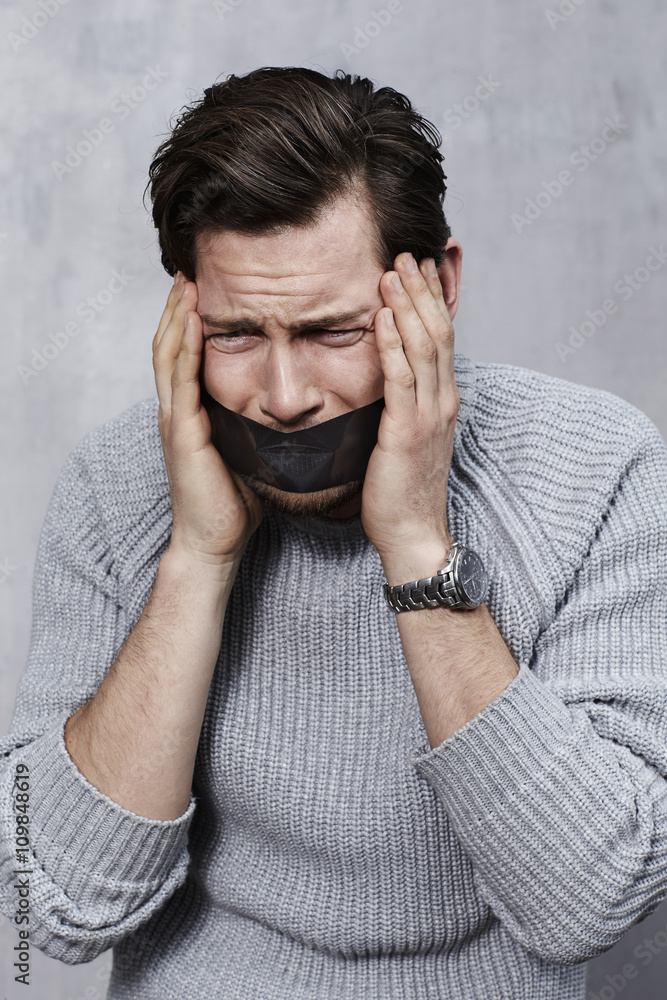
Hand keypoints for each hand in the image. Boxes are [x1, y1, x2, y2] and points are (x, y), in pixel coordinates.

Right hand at [152, 272, 263, 567]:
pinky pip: (181, 381)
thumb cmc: (234, 502)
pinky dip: (185, 348)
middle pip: (172, 344)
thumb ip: (257, 425)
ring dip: (177, 316)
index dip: (192, 320)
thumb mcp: (249, 451)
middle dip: (179, 307)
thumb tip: (289, 408)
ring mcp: (177, 419)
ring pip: (169, 355)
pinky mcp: (183, 432)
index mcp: (193, 412)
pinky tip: (193, 323)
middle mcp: (178, 410)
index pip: (187, 354)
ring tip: (187, 283)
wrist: (215, 540)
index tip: (206, 288)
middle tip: (191, 270)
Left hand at [360, 253, 458, 582]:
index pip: (441, 337)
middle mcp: (442, 401)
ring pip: (423, 347)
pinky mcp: (407, 431)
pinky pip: (401, 379)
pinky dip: (393, 344)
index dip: (430, 299)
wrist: (412, 532)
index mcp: (442, 400)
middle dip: (421, 290)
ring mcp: (429, 415)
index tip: (416, 267)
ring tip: (392, 271)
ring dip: (408, 306)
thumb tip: (384, 373)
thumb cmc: (402, 487)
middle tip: (406, 252)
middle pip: (437, 332)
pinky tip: (383, 317)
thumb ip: (402, 401)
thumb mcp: (406, 434)